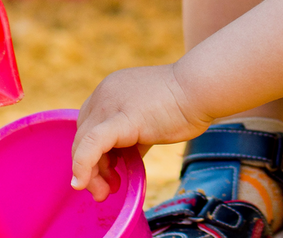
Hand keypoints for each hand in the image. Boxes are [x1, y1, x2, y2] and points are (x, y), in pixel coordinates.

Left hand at [71, 65, 212, 200]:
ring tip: (104, 192)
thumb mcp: (149, 119)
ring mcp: (110, 104)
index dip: (92, 152)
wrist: (200, 89)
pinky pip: (93, 144)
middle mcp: (104, 94)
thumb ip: (134, 137)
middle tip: (104, 190)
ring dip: (90, 173)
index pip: (88, 125)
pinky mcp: (121, 119)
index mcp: (109, 90)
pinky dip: (84, 165)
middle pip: (83, 135)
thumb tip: (128, 159)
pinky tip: (82, 182)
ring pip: (84, 142)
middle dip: (90, 166)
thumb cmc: (184, 103)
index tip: (109, 172)